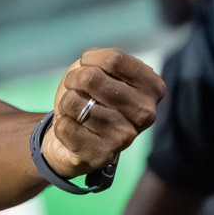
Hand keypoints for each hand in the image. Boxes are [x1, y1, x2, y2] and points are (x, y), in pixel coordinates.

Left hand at [42, 49, 164, 178]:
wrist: (76, 136)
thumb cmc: (91, 96)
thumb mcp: (101, 70)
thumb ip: (104, 62)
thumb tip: (90, 70)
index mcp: (151, 88)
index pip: (114, 59)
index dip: (89, 59)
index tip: (86, 66)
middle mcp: (144, 113)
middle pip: (91, 77)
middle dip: (73, 79)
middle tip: (76, 89)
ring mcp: (125, 137)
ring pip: (74, 102)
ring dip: (66, 103)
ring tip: (77, 112)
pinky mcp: (102, 155)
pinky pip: (64, 127)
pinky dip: (61, 124)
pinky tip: (74, 130)